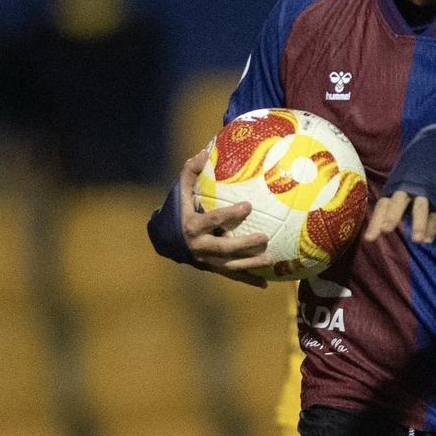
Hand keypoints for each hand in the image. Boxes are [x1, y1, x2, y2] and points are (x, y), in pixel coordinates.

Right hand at [178, 147, 271, 286]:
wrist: (164, 240)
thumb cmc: (176, 210)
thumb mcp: (179, 191)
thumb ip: (191, 172)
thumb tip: (205, 152)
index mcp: (191, 226)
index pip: (213, 220)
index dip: (230, 215)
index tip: (248, 206)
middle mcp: (199, 246)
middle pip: (224, 248)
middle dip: (244, 244)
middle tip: (264, 238)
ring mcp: (206, 261)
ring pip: (230, 265)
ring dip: (251, 264)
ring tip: (271, 260)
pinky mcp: (212, 269)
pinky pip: (231, 275)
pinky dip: (248, 280)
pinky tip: (265, 284)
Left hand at [363, 189, 435, 245]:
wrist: (430, 162)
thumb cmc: (408, 184)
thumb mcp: (395, 193)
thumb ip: (386, 212)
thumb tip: (372, 237)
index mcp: (394, 191)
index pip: (382, 206)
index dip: (375, 222)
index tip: (369, 238)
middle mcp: (407, 191)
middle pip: (398, 202)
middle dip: (392, 215)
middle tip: (386, 230)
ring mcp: (423, 194)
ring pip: (420, 208)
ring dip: (419, 224)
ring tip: (417, 240)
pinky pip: (435, 214)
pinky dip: (432, 228)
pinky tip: (427, 241)